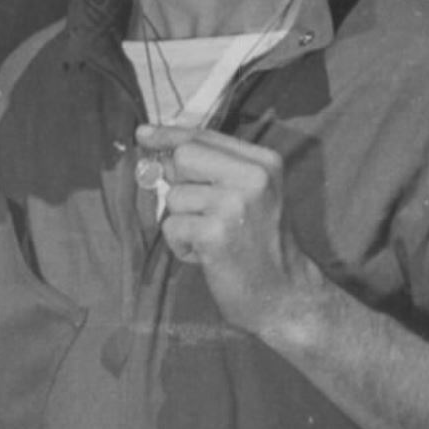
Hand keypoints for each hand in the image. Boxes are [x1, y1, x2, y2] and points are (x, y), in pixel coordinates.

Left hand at [136, 124, 325, 340]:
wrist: (285, 294)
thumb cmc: (260, 244)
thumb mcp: (252, 194)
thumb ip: (214, 167)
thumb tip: (158, 150)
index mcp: (264, 162)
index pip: (204, 136)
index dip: (168, 135)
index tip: (143, 133)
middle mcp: (253, 177)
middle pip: (184, 156)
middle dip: (178, 182)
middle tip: (198, 210)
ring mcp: (234, 205)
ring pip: (174, 196)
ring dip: (183, 222)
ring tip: (212, 239)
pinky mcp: (216, 234)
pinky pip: (171, 227)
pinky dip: (181, 245)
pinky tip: (207, 255)